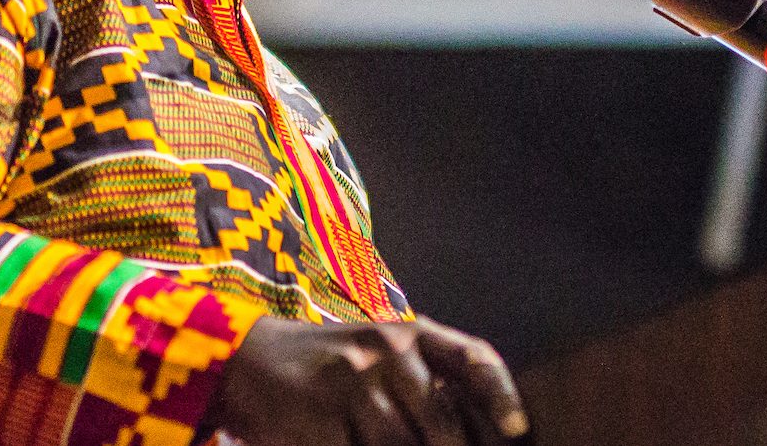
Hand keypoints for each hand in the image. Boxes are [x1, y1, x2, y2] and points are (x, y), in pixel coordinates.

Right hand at [209, 315, 529, 445]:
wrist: (247, 359)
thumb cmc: (333, 365)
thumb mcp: (383, 354)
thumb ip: (430, 382)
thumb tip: (481, 432)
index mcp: (410, 333)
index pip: (471, 358)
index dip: (501, 396)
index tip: (519, 430)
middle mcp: (384, 350)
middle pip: (441, 419)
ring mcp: (348, 384)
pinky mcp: (316, 418)